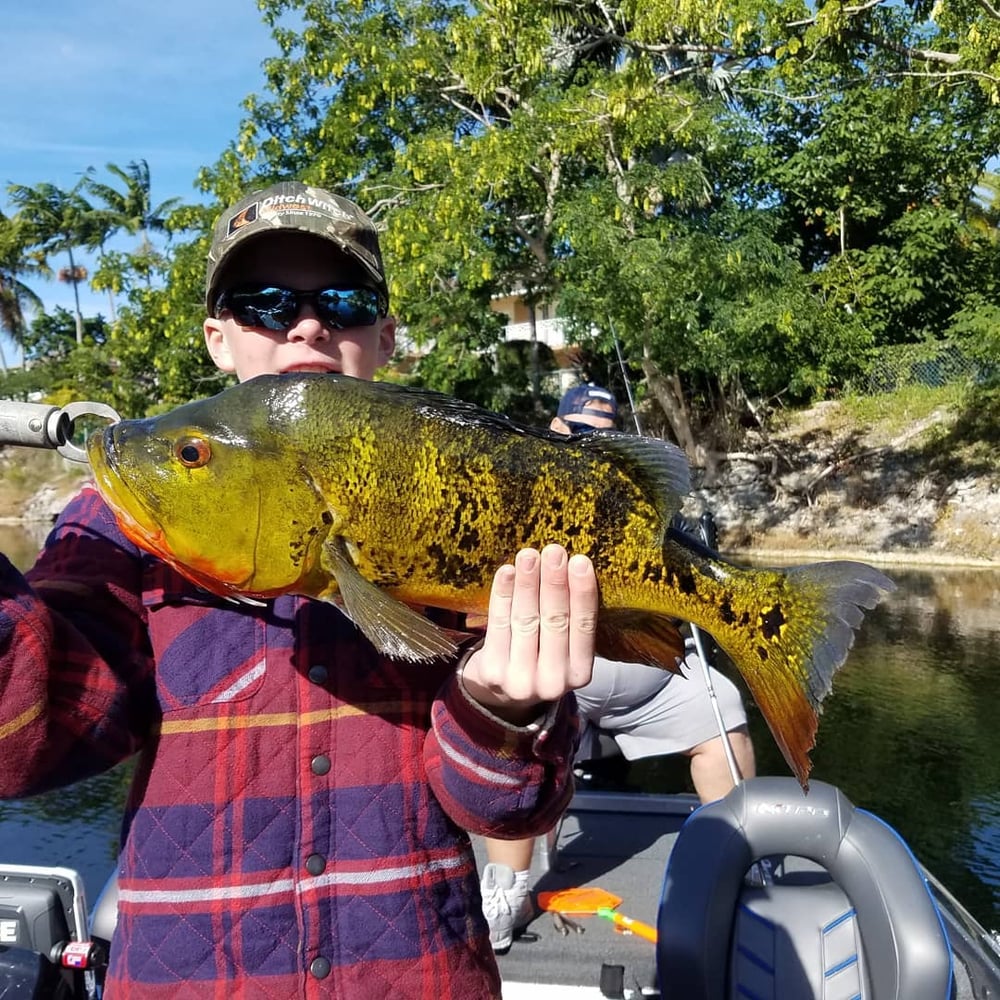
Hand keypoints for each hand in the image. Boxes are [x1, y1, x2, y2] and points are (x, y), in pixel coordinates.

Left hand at [460, 544, 597, 724]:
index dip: (582, 593)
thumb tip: (572, 565)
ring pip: (525, 620)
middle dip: (554, 582)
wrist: (501, 695)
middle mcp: (553, 681)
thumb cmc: (540, 656)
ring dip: (528, 584)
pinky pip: (498, 625)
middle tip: (554, 551)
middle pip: (555, 622)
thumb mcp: (564, 649)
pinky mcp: (493, 672)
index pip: (584, 628)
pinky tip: (506, 572)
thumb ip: (571, 620)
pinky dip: (502, 595)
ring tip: (529, 555)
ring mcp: (521, 679)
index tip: (581, 561)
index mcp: (580, 674)